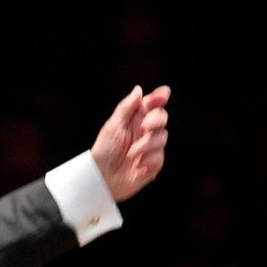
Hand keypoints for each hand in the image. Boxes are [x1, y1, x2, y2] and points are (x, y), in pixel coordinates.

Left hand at [90, 85, 169, 202]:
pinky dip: (148, 159)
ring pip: (162, 137)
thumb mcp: (112, 126)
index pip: (151, 104)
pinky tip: (137, 165)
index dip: (160, 97)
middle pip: (162, 117)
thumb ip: (126, 108)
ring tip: (131, 153)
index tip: (163, 94)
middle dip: (155, 120)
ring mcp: (151, 146)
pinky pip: (160, 156)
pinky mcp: (154, 162)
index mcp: (134, 119)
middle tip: (144, 126)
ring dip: (147, 144)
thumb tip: (138, 90)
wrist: (103, 177)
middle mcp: (144, 130)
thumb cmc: (104, 150)